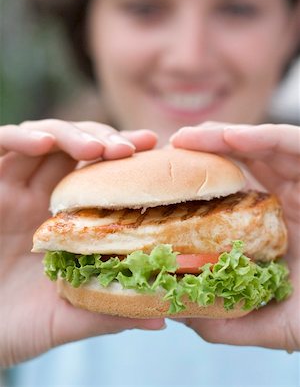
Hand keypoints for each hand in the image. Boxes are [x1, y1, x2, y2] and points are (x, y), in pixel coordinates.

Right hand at [0, 120, 163, 366]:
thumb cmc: (13, 326)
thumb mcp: (65, 318)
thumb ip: (108, 311)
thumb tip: (161, 316)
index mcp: (67, 218)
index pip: (99, 173)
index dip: (124, 158)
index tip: (154, 148)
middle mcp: (40, 195)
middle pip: (75, 146)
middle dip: (104, 140)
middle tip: (130, 148)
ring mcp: (11, 187)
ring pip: (43, 137)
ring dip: (71, 134)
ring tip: (96, 148)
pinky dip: (21, 137)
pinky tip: (44, 142)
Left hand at [170, 122, 299, 350]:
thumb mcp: (278, 322)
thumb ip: (233, 322)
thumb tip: (183, 316)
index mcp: (268, 226)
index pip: (225, 198)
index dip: (191, 191)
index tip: (155, 191)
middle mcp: (284, 197)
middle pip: (234, 165)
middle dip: (197, 157)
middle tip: (162, 156)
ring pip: (256, 146)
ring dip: (218, 138)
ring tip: (183, 139)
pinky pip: (290, 141)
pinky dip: (260, 135)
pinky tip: (227, 136)